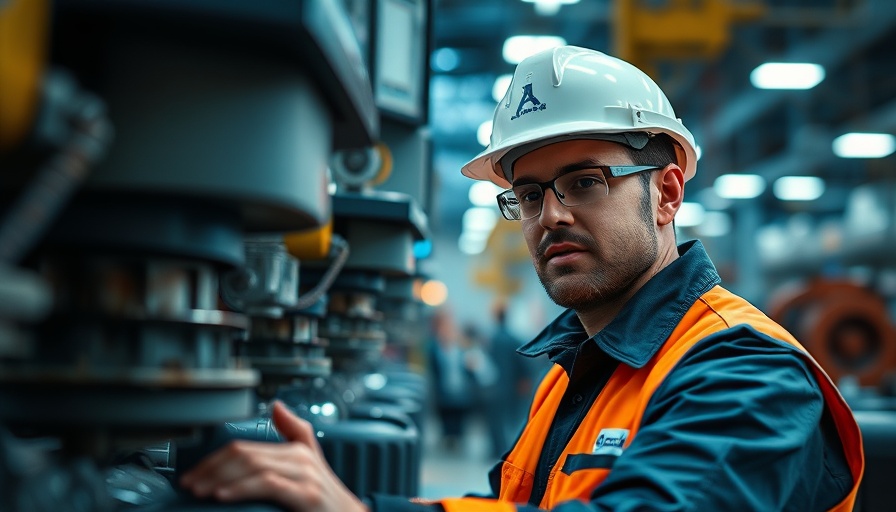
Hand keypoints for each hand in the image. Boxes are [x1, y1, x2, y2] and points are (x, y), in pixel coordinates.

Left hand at [180, 401, 368, 511]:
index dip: (213, 459)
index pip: (244, 446)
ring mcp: (304, 476)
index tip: (192, 475)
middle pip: (244, 454)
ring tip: (199, 491)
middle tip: (188, 484)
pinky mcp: (306, 495)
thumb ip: (295, 432)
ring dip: (219, 478)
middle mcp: (300, 457)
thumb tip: (277, 406)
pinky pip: (267, 485)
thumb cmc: (326, 499)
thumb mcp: (313, 462)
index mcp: (296, 448)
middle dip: (210, 469)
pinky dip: (241, 489)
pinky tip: (222, 496)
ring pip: (253, 466)